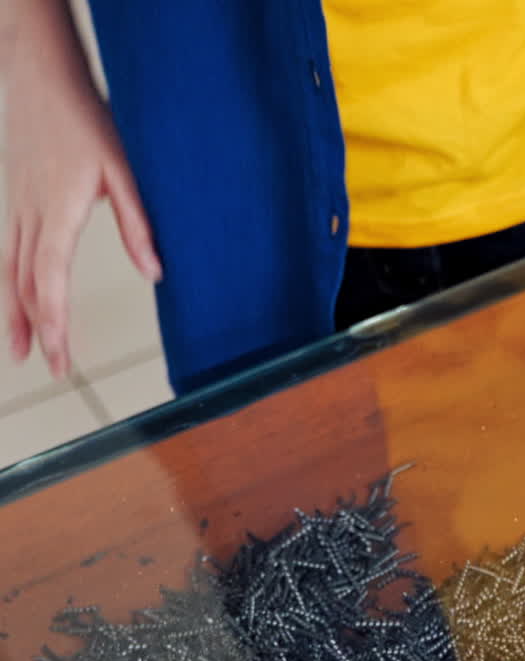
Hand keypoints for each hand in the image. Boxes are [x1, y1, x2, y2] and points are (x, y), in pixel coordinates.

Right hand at [3, 5, 160, 377]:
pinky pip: (8, 251)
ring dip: (15, 313)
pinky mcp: (16, 199)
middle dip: (37, 329)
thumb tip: (155, 272)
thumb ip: (138, 224)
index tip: (62, 357)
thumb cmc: (83, 116)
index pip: (49, 281)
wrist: (41, 73)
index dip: (55, 323)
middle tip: (47, 368)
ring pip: (10, 270)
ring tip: (20, 349)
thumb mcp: (123, 171)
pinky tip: (16, 301)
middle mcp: (30, 214)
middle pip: (25, 284)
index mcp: (57, 212)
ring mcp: (17, 206)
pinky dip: (11, 283)